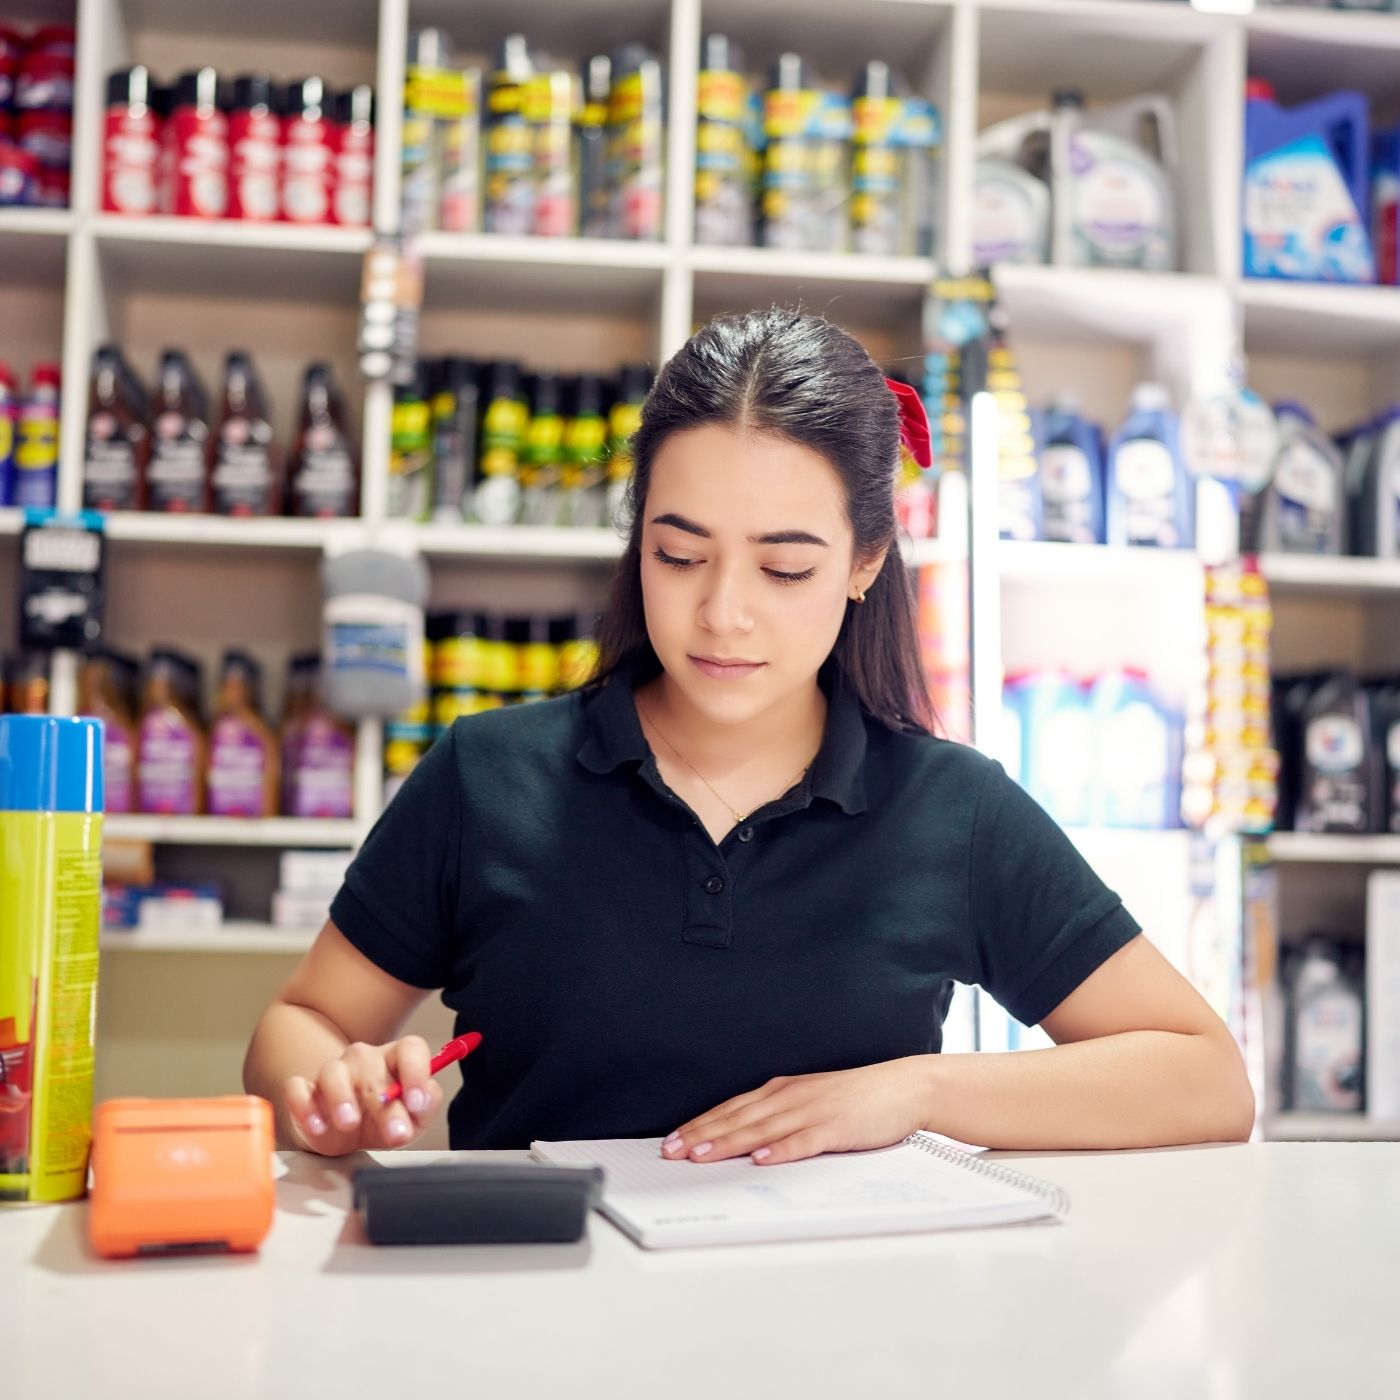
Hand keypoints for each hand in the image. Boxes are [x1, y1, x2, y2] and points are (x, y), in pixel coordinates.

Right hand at [283, 1036, 444, 1155]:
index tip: (418, 1102)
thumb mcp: (416, 1117)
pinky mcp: (305, 1091)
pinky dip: (305, 1107)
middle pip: (373, 1069)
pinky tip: (318, 1126)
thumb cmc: (385, 1119)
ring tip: (350, 1123)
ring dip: (341, 1098)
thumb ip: (427, 1104)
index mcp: (395, 1059)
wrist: (347, 1137)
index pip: (410, 1048)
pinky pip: (298, 1089)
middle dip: (385, 1104)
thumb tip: (424, 1098)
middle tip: (395, 1133)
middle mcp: (365, 1060)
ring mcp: (334, 1072)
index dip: (416, 1072)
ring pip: (333, 1072)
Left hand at [662, 1057, 933, 1165]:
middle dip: (701, 1135)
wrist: (903, 1087)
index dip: (699, 1125)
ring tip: (702, 1156)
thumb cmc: (857, 1098)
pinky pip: (803, 1141)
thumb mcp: (810, 1101)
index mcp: (781, 1091)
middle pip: (737, 1118)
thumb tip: (745, 1141)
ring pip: (761, 1129)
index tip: (672, 1140)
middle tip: (671, 1151)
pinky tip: (762, 1159)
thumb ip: (780, 1117)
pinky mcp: (836, 1127)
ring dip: (729, 1142)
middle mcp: (790, 1097)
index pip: (731, 1109)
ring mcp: (812, 1110)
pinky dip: (780, 1150)